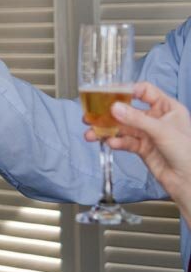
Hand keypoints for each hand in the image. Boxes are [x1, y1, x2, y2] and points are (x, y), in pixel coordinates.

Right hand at [96, 81, 190, 215]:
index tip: (107, 93)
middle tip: (92, 114)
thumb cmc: (187, 153)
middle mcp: (157, 118)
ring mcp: (148, 133)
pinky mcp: (142, 147)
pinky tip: (111, 143)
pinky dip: (116, 142)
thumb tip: (114, 107)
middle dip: (109, 113)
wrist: (188, 181)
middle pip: (128, 109)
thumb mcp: (161, 131)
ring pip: (123, 127)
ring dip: (107, 130)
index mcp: (167, 107)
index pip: (144, 91)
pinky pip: (125, 141)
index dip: (126, 90)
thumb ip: (136, 119)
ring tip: (91, 133)